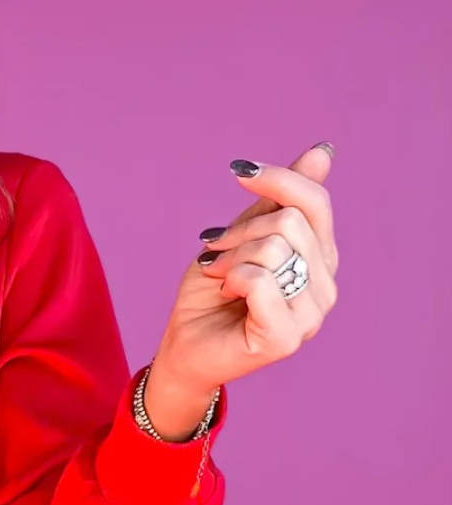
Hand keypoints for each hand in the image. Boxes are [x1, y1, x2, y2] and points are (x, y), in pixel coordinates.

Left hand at [146, 142, 339, 417]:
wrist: (183, 349)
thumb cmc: (211, 296)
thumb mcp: (243, 236)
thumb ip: (279, 201)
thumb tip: (323, 152)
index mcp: (320, 261)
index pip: (315, 203)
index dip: (278, 179)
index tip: (240, 172)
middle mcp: (324, 289)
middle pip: (291, 223)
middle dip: (242, 231)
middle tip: (217, 252)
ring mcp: (310, 317)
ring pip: (276, 249)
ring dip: (233, 257)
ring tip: (220, 275)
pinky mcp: (286, 339)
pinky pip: (262, 280)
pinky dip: (234, 278)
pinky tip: (226, 293)